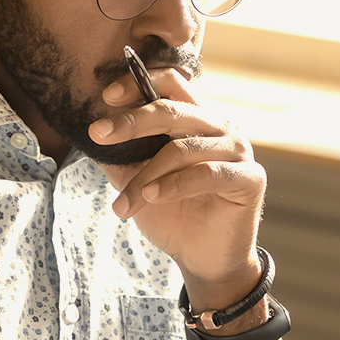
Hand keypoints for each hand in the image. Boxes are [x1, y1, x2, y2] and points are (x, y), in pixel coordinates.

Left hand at [91, 69, 264, 310]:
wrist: (201, 258)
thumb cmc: (172, 214)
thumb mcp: (136, 180)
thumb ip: (119, 156)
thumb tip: (90, 134)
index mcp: (195, 118)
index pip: (171, 83)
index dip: (139, 82)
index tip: (106, 97)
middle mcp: (219, 126)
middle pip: (172, 110)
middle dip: (131, 122)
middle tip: (98, 134)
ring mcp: (237, 150)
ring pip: (183, 148)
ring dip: (145, 175)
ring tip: (123, 203)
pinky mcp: (249, 178)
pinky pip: (207, 174)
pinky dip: (173, 185)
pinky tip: (151, 196)